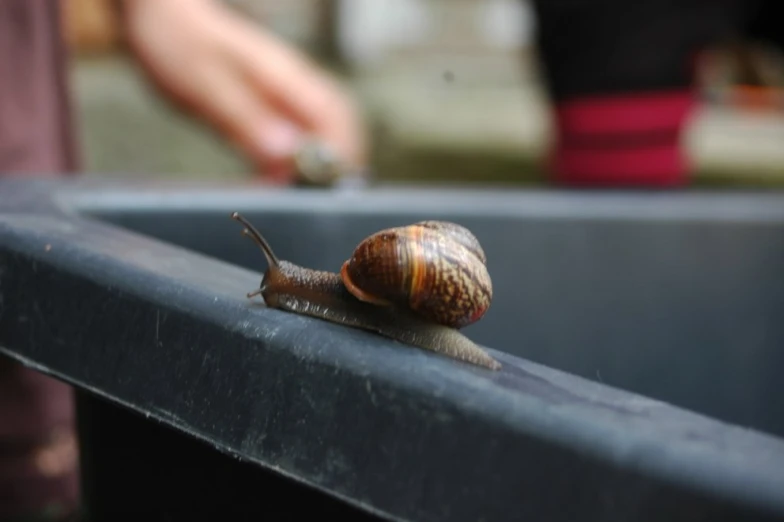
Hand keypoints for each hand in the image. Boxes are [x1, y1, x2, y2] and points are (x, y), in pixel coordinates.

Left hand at [119, 0, 365, 182]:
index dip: (341, 157)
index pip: (335, 119)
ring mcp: (282, 93)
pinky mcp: (266, 103)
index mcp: (285, 77)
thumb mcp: (206, 87)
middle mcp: (292, 85)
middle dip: (340, 165)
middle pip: (339, 126)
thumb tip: (285, 154)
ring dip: (318, 165)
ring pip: (320, 131)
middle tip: (319, 201)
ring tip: (298, 196)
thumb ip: (245, 120)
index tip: (325, 191)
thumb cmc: (178, 41)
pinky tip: (276, 179)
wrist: (158, 13)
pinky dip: (293, 160)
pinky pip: (294, 133)